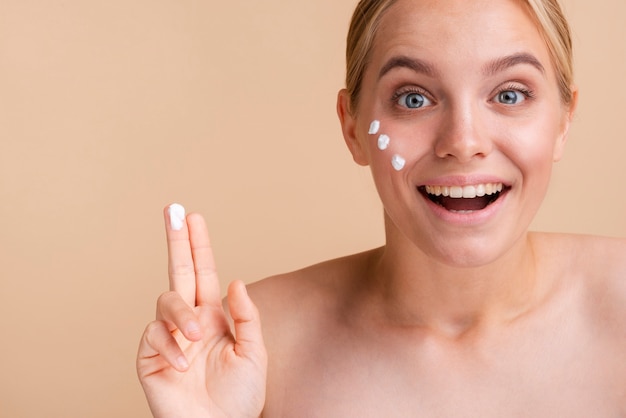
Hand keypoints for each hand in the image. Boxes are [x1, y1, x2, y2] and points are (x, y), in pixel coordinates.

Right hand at [137, 205, 266, 417]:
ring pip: (165, 302)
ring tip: (196, 336)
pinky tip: (182, 364)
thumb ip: (246, 316)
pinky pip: (154, 337)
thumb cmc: (239, 396)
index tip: (193, 216)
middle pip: (180, 272)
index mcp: (213, 315)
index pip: (204, 272)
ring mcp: (169, 337)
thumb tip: (234, 280)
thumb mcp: (254, 353)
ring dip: (180, 314)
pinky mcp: (151, 358)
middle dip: (176, 241)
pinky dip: (169, 347)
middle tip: (173, 211)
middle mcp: (189, 320)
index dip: (198, 244)